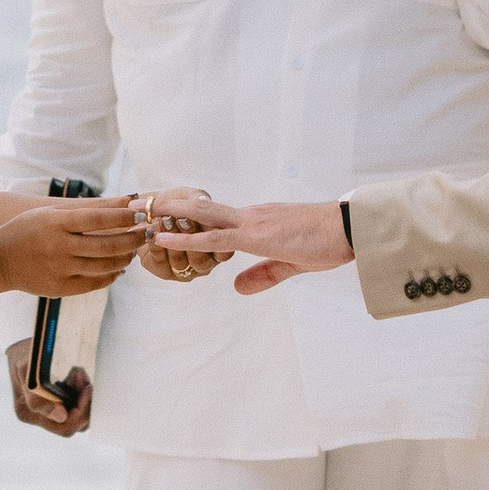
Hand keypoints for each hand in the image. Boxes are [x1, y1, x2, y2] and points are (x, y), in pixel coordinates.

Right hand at [0, 194, 149, 300]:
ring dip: (124, 259)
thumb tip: (125, 203)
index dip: (123, 218)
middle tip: (146, 234)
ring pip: (103, 266)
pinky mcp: (59, 288)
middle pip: (106, 245)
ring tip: (133, 251)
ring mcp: (59, 270)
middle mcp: (58, 247)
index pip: (98, 219)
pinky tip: (118, 269)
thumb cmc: (29, 229)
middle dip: (132, 240)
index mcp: (56, 223)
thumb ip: (86, 208)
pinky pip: (93, 283)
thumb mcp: (51, 212)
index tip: (142, 216)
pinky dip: (110, 276)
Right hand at [6, 333, 91, 437]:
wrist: (21, 346)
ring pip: (76, 416)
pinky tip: (76, 377)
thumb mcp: (28, 370)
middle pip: (73, 425)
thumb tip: (61, 416)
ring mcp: (46, 411)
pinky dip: (79, 393)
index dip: (81, 412)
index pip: (64, 427)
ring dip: (83, 397)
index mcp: (28, 413)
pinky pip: (74, 406)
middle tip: (86, 383)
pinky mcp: (55, 403)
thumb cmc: (24, 355)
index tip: (87, 389)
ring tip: (79, 375)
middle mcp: (37, 417)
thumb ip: (39, 397)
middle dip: (84, 405)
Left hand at [148, 195, 352, 297]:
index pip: (215, 217)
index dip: (188, 215)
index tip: (163, 211)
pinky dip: (187, 236)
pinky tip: (165, 236)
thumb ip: (262, 275)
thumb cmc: (328, 243)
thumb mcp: (291, 263)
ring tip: (140, 211)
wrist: (349, 230)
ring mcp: (250, 222)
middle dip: (168, 205)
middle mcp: (249, 216)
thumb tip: (236, 287)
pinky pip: (214, 235)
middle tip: (139, 202)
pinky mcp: (255, 235)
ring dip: (168, 214)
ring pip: (200, 215)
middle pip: (200, 208)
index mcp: (256, 222)